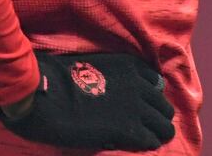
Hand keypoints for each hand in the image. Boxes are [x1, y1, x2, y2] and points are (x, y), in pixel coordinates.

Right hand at [0, 50, 175, 150]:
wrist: (47, 96)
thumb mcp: (97, 68)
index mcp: (130, 66)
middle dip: (159, 117)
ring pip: (164, 124)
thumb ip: (117, 79)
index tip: (145, 107)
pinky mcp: (128, 130)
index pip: (157, 83)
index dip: (151, 98)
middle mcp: (139, 85)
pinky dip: (148, 144)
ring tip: (150, 139)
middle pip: (164, 106)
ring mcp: (136, 108)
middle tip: (149, 128)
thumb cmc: (62, 81)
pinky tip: (141, 146)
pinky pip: (150, 140)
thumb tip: (125, 95)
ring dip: (158, 132)